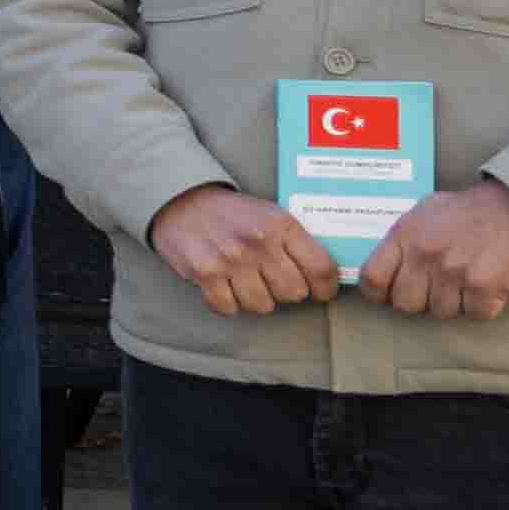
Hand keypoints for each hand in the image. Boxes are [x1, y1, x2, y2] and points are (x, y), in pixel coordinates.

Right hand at [143, 180, 336, 314]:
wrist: (183, 201)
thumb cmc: (234, 214)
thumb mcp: (272, 215)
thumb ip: (296, 242)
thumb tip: (326, 277)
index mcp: (282, 225)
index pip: (321, 268)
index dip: (325, 288)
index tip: (321, 292)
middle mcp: (259, 242)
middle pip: (293, 292)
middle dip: (286, 291)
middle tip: (275, 281)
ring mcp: (230, 259)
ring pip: (262, 305)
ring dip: (257, 299)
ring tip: (248, 283)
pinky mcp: (204, 272)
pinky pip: (228, 308)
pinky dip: (227, 303)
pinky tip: (225, 287)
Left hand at [363, 178, 508, 320]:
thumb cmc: (467, 210)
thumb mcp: (423, 212)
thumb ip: (402, 239)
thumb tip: (384, 267)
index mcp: (405, 236)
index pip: (372, 278)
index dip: (377, 294)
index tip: (387, 295)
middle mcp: (425, 255)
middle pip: (405, 304)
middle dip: (420, 301)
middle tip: (436, 288)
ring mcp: (454, 271)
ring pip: (441, 312)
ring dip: (455, 303)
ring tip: (465, 283)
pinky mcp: (484, 285)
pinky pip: (475, 314)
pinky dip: (483, 306)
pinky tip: (487, 287)